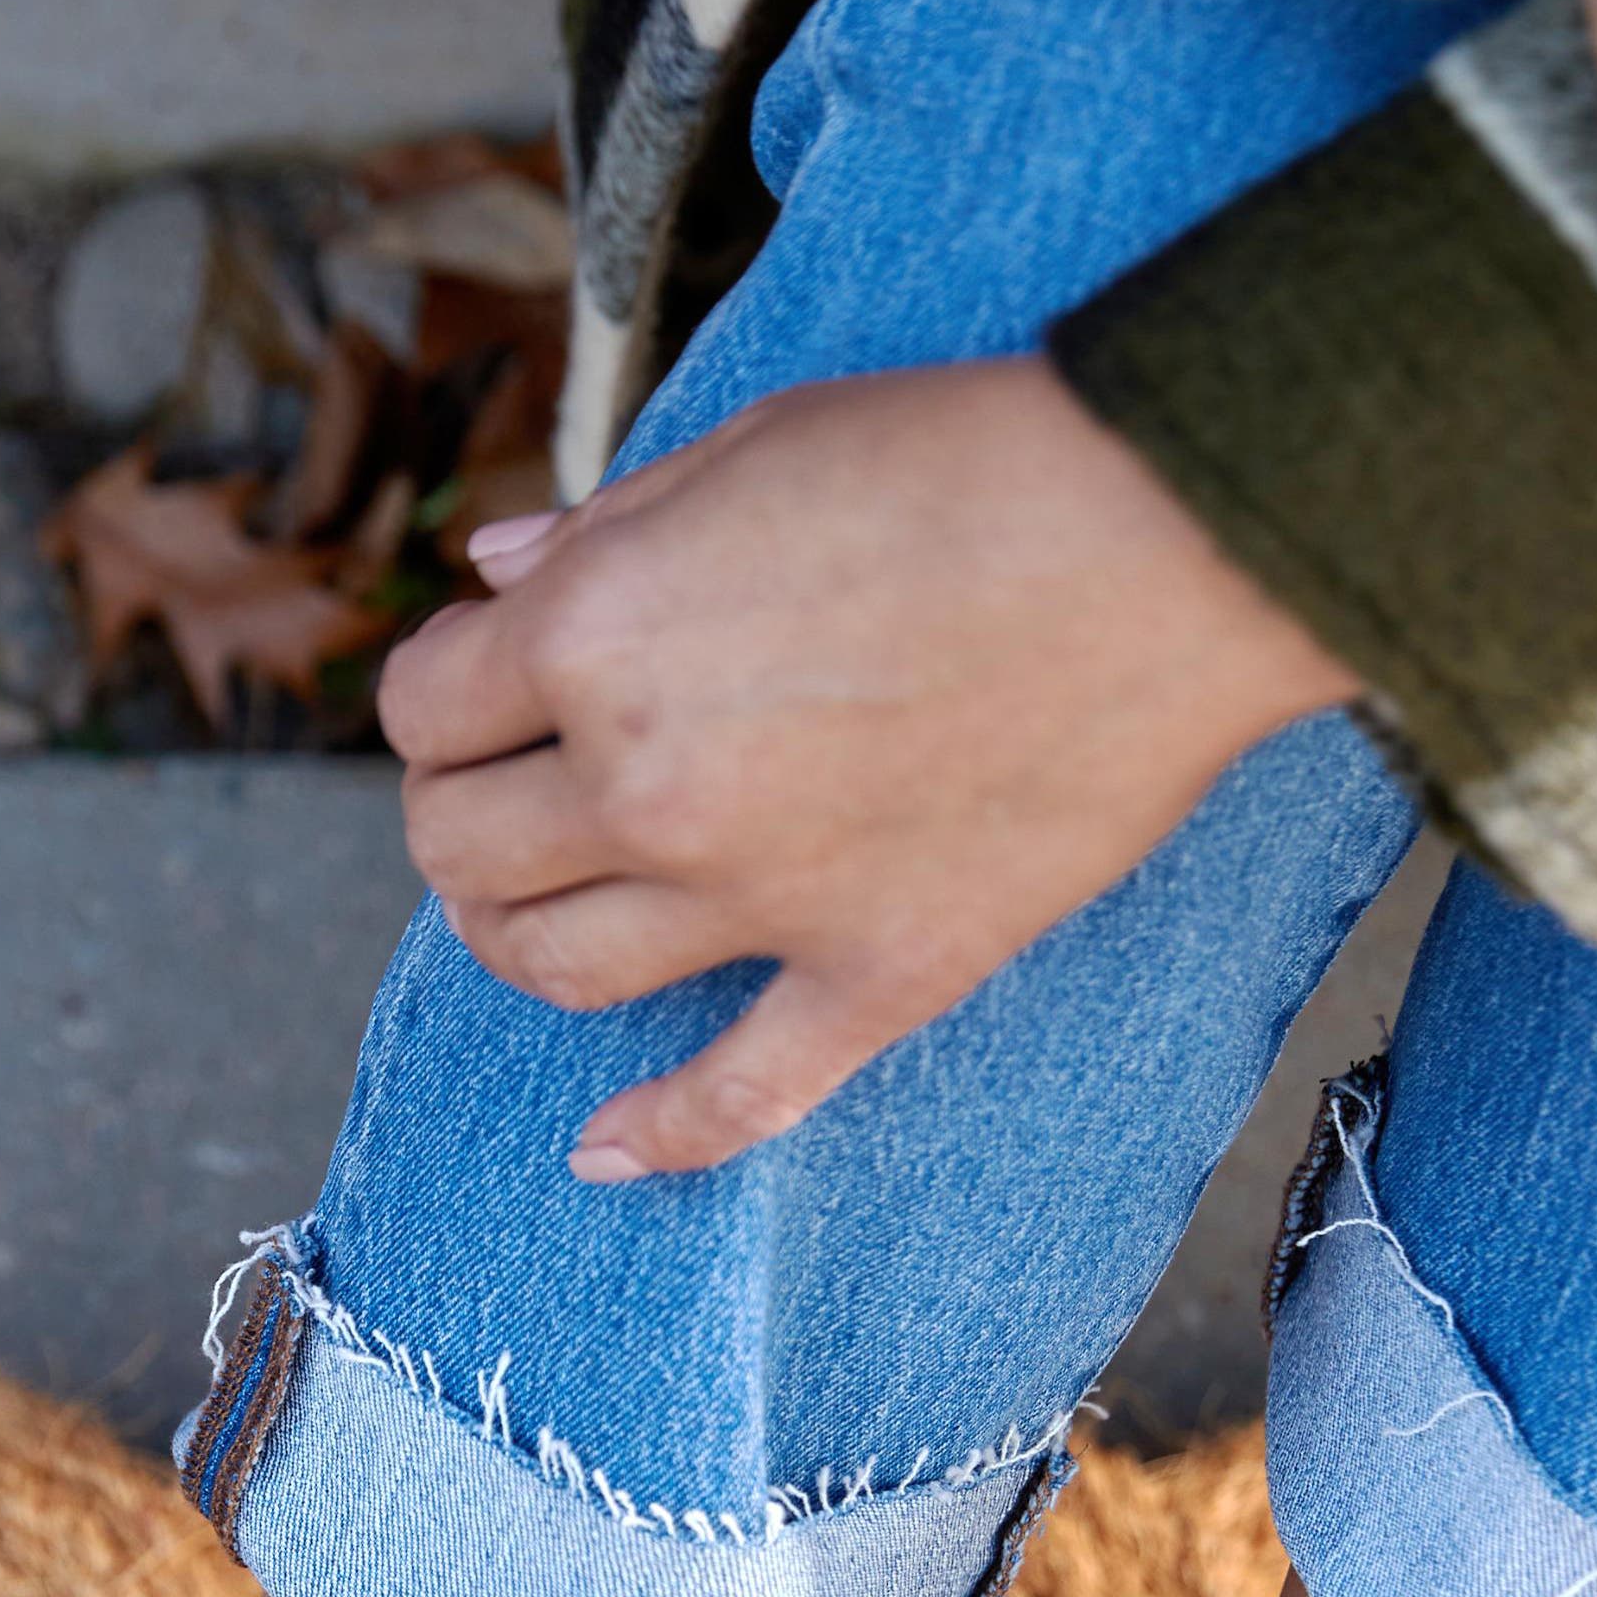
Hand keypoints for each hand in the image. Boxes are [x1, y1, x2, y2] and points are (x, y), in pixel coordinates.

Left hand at [378, 358, 1352, 1177]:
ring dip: (514, 938)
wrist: (1172, 537)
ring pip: (555, 970)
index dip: (442, 691)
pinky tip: (603, 1150)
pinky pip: (739, 1096)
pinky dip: (659, 1136)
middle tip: (503, 785)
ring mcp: (758, 900)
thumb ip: (607, 531)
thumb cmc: (966, 458)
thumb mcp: (751, 445)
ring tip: (533, 903)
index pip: (425, 708)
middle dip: (458, 813)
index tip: (484, 678)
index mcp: (597, 637)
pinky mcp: (872, 975)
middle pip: (459, 852)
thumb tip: (494, 582)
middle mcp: (648, 784)